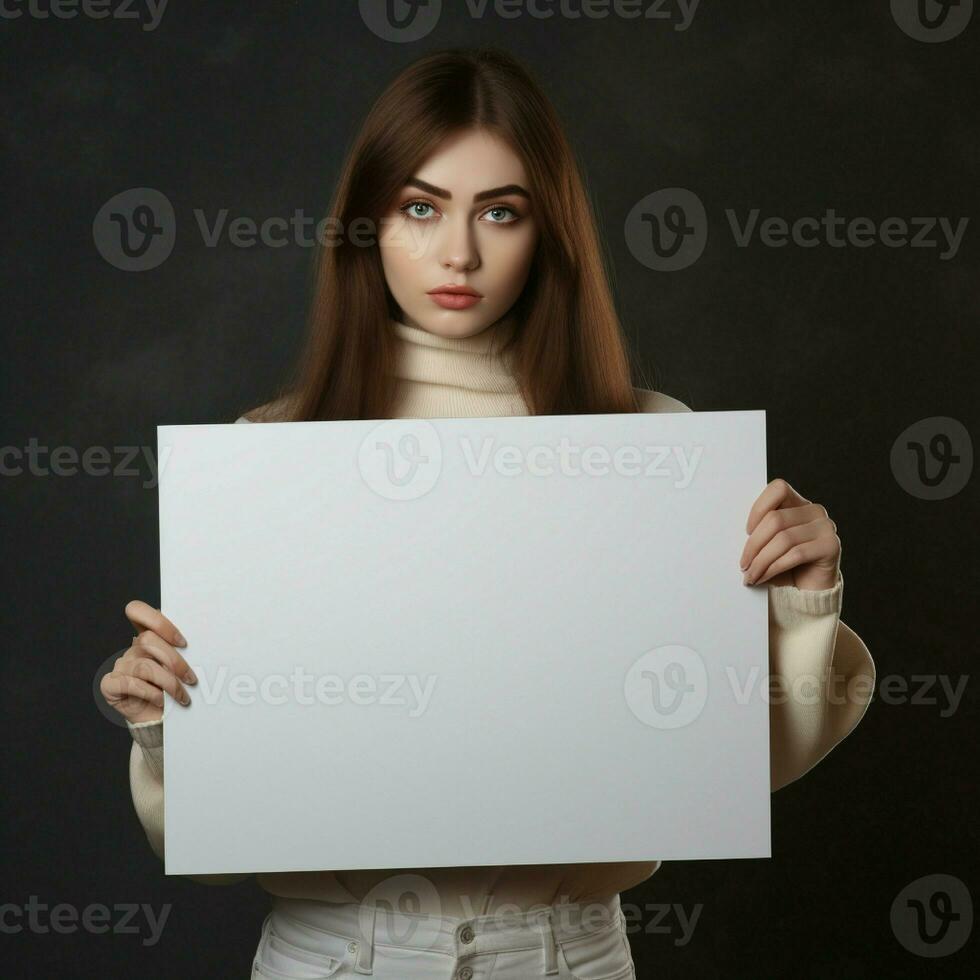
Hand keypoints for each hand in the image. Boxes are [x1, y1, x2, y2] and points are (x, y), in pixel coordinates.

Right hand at [100, 601, 196, 723]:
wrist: (159, 720)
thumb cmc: (174, 690)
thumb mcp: (181, 668)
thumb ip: (183, 652)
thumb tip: (202, 646)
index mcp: (147, 637)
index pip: (137, 610)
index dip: (157, 621)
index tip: (183, 642)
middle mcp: (131, 648)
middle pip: (148, 640)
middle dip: (175, 661)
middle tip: (192, 679)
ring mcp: (119, 665)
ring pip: (145, 665)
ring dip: (169, 682)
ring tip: (183, 696)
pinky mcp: (110, 684)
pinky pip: (131, 683)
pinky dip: (151, 693)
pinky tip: (162, 701)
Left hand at [739, 478, 840, 590]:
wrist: (809, 591)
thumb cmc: (785, 566)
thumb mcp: (769, 544)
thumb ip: (760, 531)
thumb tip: (738, 535)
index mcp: (798, 503)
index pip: (778, 489)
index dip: (758, 508)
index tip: (746, 532)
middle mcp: (815, 511)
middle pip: (775, 519)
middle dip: (754, 545)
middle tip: (743, 564)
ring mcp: (826, 527)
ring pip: (784, 539)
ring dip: (761, 561)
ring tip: (750, 575)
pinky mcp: (831, 546)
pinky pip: (796, 554)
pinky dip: (774, 568)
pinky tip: (762, 578)